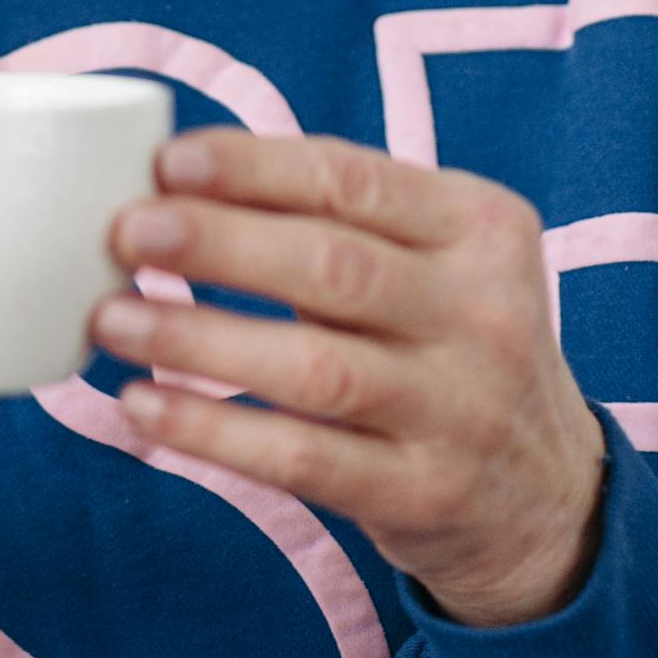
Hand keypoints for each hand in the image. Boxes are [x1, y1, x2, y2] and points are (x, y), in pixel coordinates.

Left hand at [92, 131, 606, 626]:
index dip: (255, 167)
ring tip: (112, 319)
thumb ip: (336, 222)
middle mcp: (484, 312)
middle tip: (127, 232)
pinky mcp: (424, 491)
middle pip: (334, 266)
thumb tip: (173, 187)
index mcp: (481, 227)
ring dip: (199, 338)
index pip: (355, 180)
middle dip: (219, 243)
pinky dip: (212, 430)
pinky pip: (302, 458)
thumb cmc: (448, 346)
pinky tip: (143, 406)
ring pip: (315, 367)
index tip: (167, 161)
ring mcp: (461, 408)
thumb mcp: (434, 264)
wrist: (546, 496)